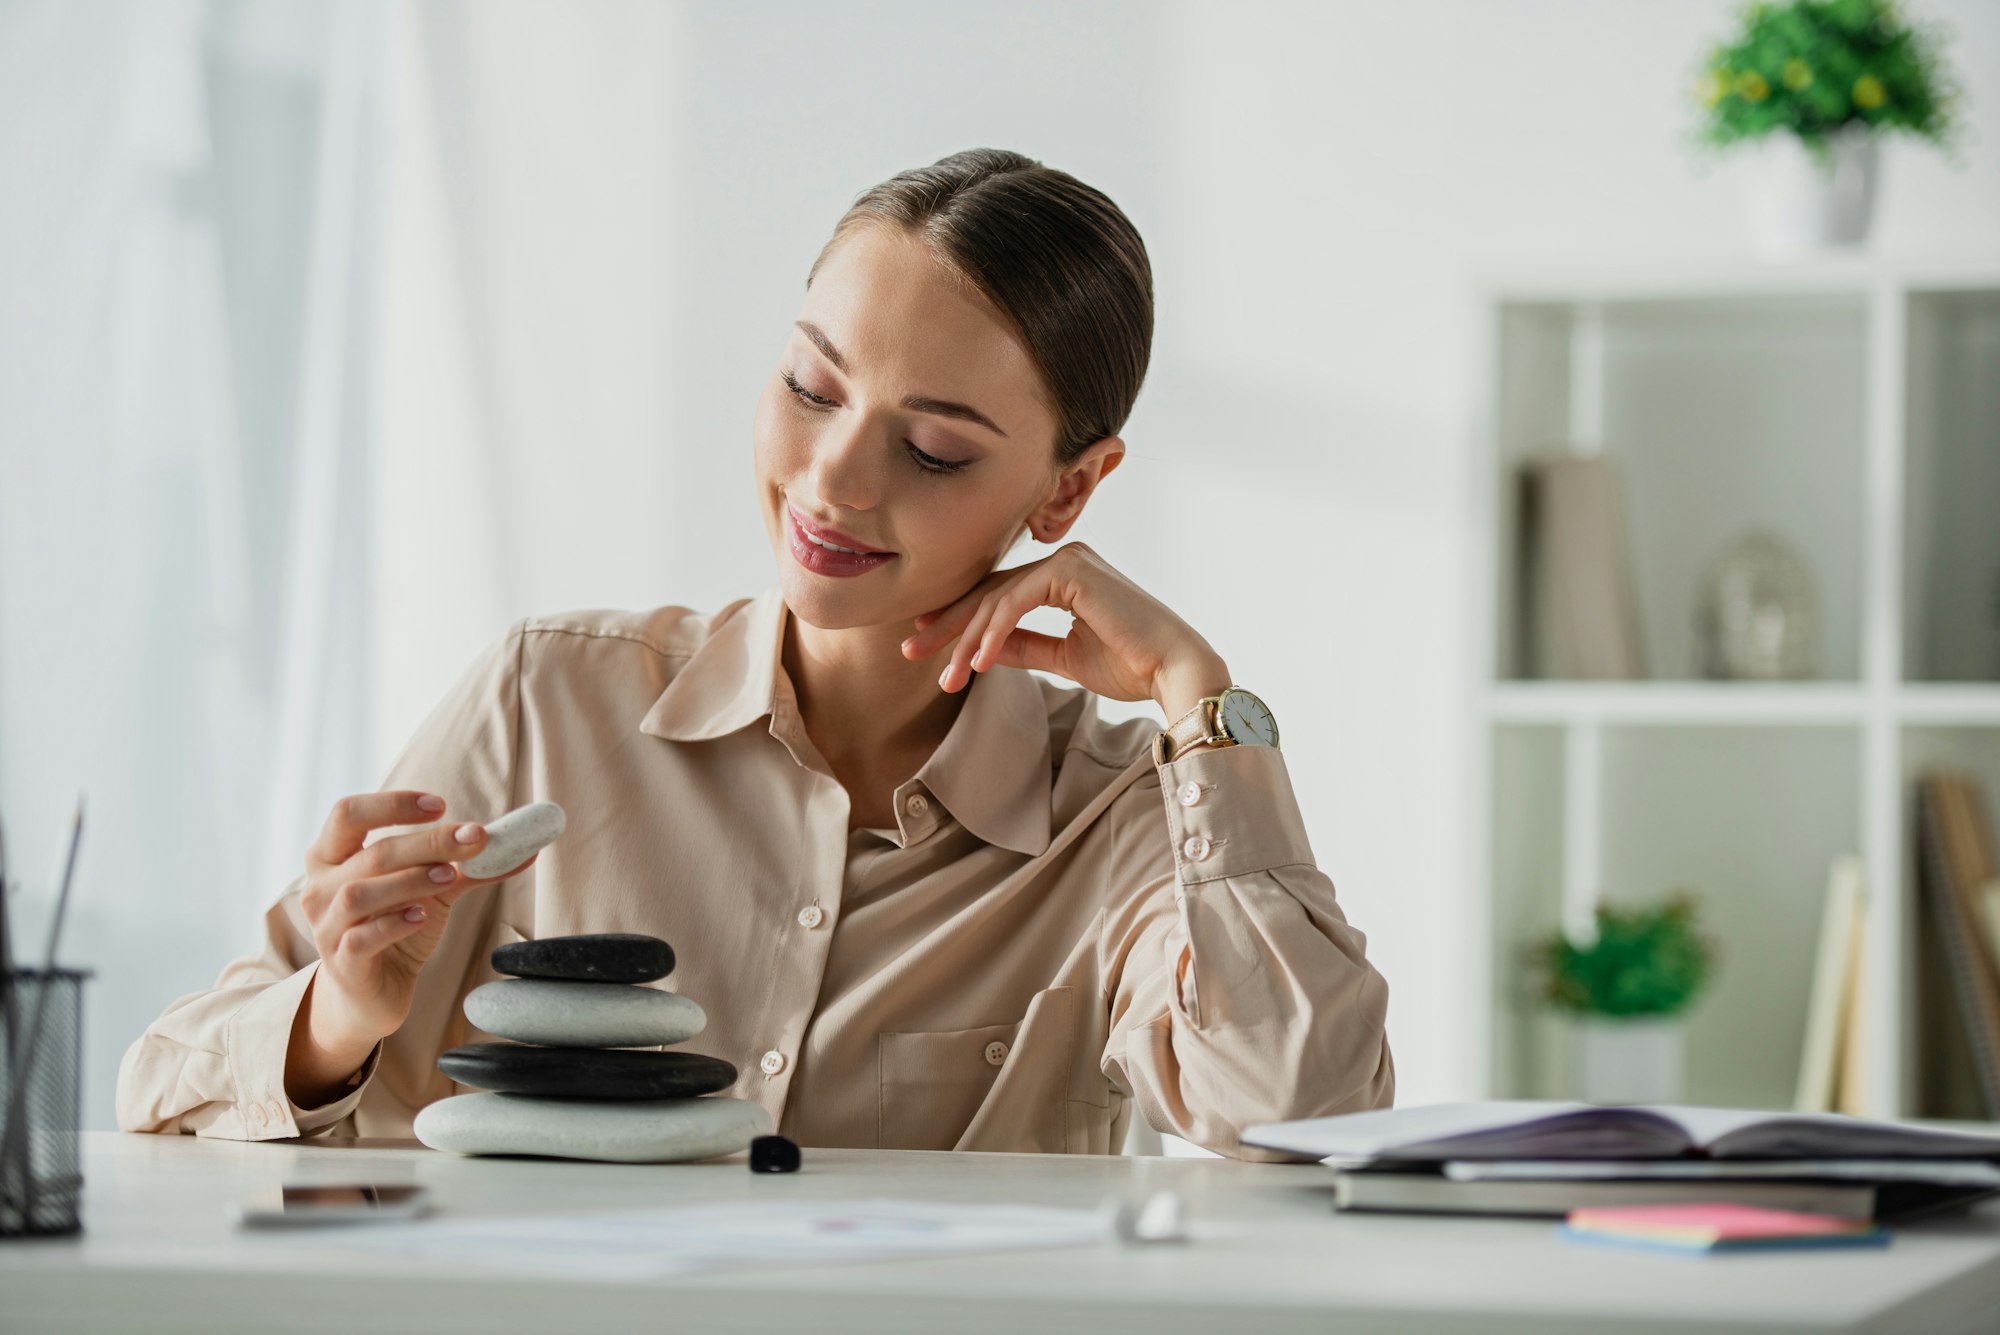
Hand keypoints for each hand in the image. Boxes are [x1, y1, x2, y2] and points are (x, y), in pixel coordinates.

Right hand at [298, 792, 536, 1042]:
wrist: (372, 994)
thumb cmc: (395, 929)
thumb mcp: (432, 890)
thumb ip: (469, 866)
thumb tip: (523, 845)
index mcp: (332, 857)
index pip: (348, 813)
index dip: (392, 804)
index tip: (440, 805)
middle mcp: (319, 888)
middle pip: (371, 854)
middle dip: (427, 843)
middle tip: (474, 838)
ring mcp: (326, 928)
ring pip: (359, 894)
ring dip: (409, 880)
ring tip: (449, 876)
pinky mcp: (342, 965)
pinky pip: (361, 938)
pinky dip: (393, 923)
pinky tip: (422, 916)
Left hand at [900, 542, 1230, 718]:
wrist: (1174, 671)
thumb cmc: (1132, 666)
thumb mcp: (1064, 658)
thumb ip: (1023, 646)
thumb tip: (982, 649)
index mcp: (1064, 577)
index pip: (999, 596)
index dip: (960, 620)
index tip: (926, 645)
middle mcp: (1064, 561)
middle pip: (990, 592)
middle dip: (948, 625)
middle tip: (910, 651)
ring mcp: (1068, 561)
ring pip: (997, 599)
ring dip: (967, 640)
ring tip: (948, 678)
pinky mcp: (1071, 571)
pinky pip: (1017, 601)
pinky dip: (993, 632)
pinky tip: (978, 662)